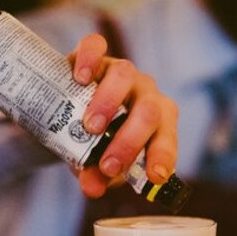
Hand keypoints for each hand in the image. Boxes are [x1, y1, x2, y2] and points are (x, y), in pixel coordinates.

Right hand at [67, 33, 178, 197]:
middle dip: (129, 141)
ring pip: (124, 76)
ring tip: (89, 127)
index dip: (164, 156)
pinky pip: (96, 46)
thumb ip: (97, 175)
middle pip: (148, 111)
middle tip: (107, 164)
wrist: (69, 113)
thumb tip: (91, 189)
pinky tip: (79, 78)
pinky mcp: (96, 56)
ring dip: (108, 103)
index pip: (167, 137)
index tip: (155, 176)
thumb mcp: (96, 163)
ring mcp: (122, 72)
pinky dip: (90, 60)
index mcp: (157, 123)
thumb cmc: (94, 141)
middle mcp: (145, 94)